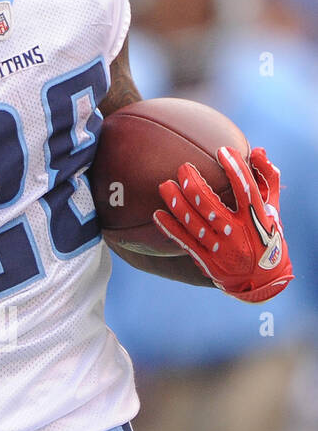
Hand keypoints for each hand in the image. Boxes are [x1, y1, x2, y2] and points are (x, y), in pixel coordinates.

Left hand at [153, 146, 292, 302]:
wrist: (262, 280)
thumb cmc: (267, 235)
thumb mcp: (273, 209)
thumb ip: (267, 179)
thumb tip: (257, 150)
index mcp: (258, 220)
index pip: (247, 191)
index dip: (235, 170)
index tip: (222, 151)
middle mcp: (239, 234)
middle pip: (213, 207)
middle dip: (195, 186)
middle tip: (183, 167)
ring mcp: (222, 249)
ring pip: (195, 224)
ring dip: (177, 204)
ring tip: (164, 185)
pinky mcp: (208, 261)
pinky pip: (185, 242)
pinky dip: (171, 228)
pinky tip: (157, 214)